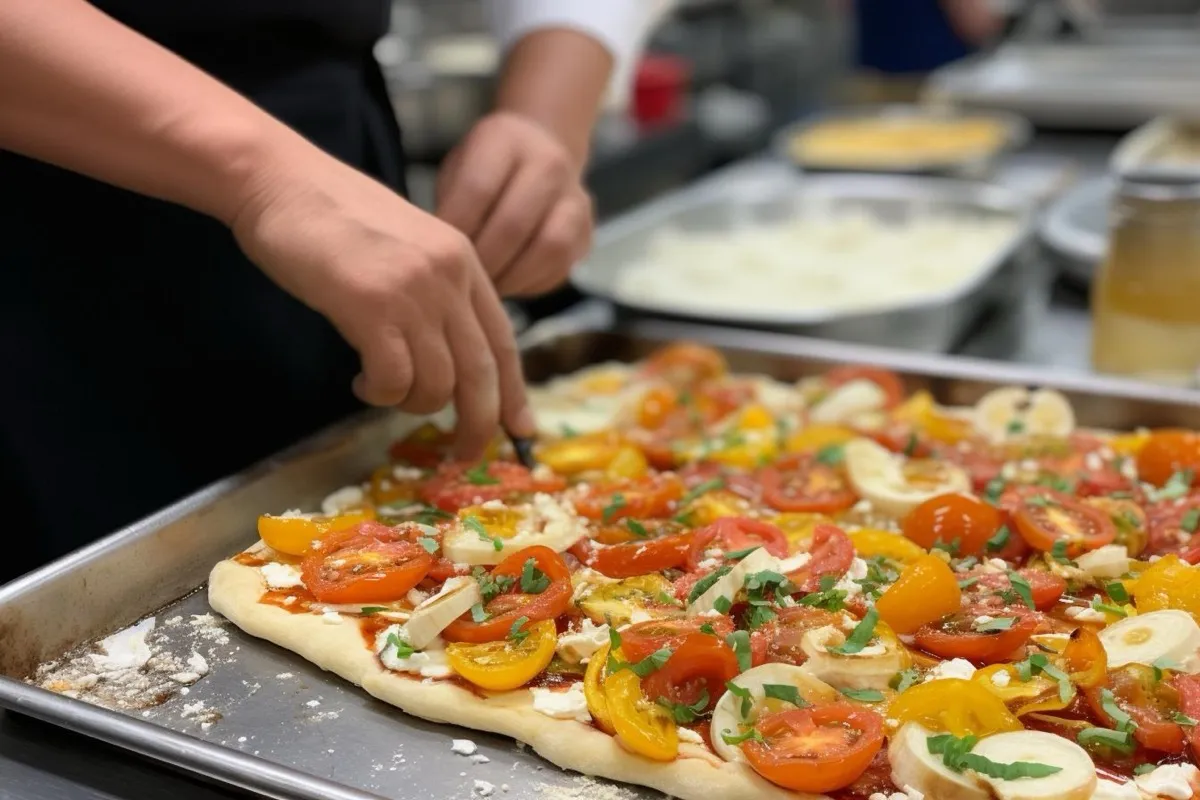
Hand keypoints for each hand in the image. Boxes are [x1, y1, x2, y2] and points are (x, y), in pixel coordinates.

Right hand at [230, 153, 533, 457]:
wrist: (279, 180)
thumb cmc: (332, 216)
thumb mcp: (407, 246)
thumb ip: (436, 291)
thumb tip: (449, 355)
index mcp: (464, 262)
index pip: (504, 341)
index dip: (514, 392)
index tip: (522, 428)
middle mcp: (450, 277)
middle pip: (482, 374)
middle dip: (477, 424)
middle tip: (463, 454)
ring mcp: (414, 291)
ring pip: (437, 384)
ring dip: (411, 404)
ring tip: (381, 388)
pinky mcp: (372, 306)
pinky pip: (394, 380)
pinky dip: (380, 393)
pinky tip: (360, 378)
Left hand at [436, 111, 593, 297]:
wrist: (541, 149)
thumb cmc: (485, 168)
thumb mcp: (458, 169)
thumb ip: (449, 205)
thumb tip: (439, 258)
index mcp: (506, 139)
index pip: (478, 189)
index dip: (455, 230)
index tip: (439, 255)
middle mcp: (549, 163)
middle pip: (514, 224)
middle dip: (483, 262)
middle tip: (461, 282)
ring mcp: (575, 198)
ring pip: (548, 249)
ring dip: (511, 277)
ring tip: (486, 289)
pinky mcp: (587, 232)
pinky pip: (560, 266)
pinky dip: (530, 283)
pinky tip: (507, 284)